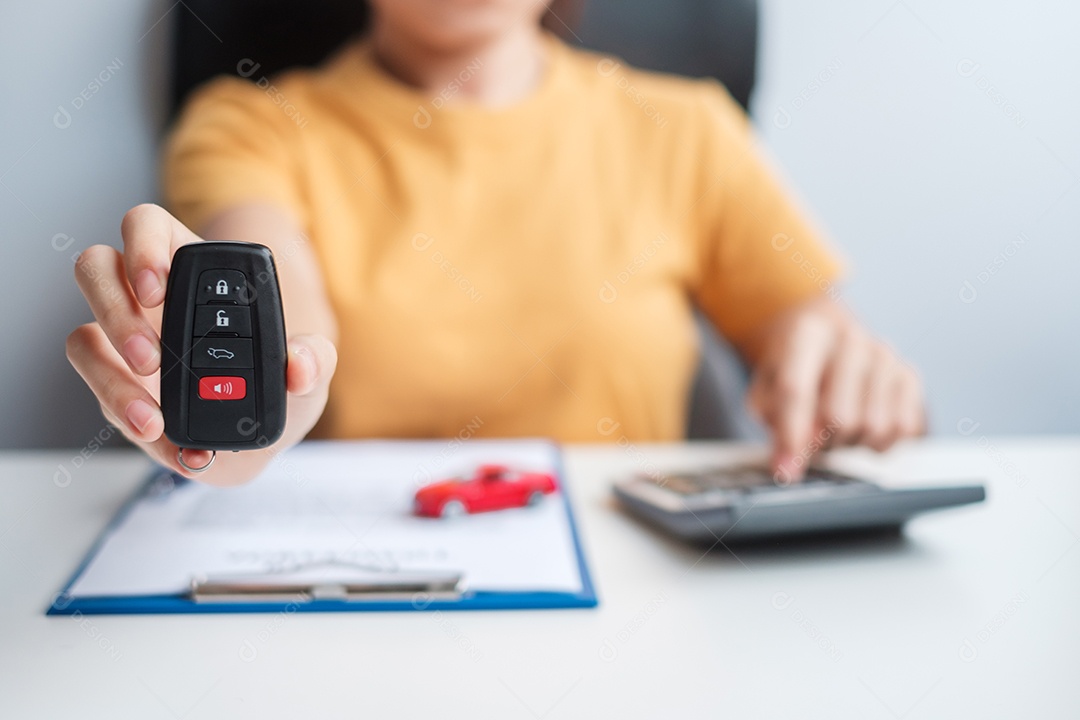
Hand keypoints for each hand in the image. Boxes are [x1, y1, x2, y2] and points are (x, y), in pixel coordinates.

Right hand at [66, 204, 336, 483]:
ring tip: (152, 416)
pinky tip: (169, 443)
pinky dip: (130, 422)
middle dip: (115, 310)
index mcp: (191, 269)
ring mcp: (123, 342)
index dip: (141, 246)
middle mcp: (146, 299)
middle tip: (150, 357)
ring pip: (82, 337)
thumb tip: (300, 367)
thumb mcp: (309, 365)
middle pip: (96, 270)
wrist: (261, 432)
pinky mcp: (116, 387)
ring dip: (109, 376)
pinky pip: (100, 397)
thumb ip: (314, 359)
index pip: (146, 227)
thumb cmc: (279, 379)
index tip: (158, 287)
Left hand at [746, 298, 924, 481]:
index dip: (791, 436)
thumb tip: (789, 464)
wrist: (825, 342)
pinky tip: (864, 430)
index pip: (796, 390)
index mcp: (808, 333)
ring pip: (875, 426)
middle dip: (823, 442)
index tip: (787, 470)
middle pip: (840, 416)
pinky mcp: (909, 376)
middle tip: (814, 439)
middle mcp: (850, 338)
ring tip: (837, 430)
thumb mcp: (767, 393)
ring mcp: (885, 356)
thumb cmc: (792, 371)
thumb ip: (776, 424)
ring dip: (852, 443)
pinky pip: (904, 429)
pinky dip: (881, 443)